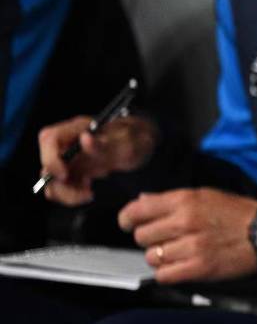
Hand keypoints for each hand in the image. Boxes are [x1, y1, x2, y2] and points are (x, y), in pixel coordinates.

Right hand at [37, 114, 157, 205]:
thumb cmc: (135, 138)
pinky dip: (72, 195)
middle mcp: (69, 143)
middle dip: (61, 184)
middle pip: (47, 164)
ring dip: (67, 192)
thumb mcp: (126, 143)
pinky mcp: (73, 172)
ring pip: (52, 180)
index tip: (66, 175)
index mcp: (78, 128)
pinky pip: (63, 187)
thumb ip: (104, 144)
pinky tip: (89, 193)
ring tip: (89, 193)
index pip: (49, 138)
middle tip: (86, 191)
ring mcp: (69, 158)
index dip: (51, 158)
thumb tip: (84, 139)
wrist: (143, 146)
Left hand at [118, 188, 256, 283]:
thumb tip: (143, 200)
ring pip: (152, 257)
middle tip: (164, 238)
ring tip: (177, 253)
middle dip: (149, 239)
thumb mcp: (207, 195)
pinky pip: (164, 275)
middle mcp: (185, 222)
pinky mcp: (199, 268)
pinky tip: (180, 266)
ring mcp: (191, 246)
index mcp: (185, 200)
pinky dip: (168, 273)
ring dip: (160, 257)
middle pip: (141, 236)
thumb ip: (173, 199)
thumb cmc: (239, 213)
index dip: (127, 219)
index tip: (128, 223)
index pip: (137, 210)